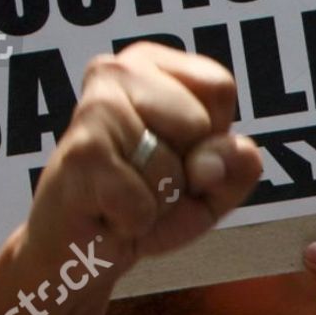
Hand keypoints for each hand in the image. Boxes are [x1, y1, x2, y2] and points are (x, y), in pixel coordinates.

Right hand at [23, 43, 261, 272]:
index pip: (219, 87)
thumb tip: (230, 152)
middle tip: (147, 178)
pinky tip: (108, 211)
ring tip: (127, 193)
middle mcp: (117, 72)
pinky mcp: (81, 152)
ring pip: (172, 166)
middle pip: (200, 123)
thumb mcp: (211, 190)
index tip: (177, 149)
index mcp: (151, 65)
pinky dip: (136, 221)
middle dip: (185, 169)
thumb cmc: (144, 205)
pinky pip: (144, 203)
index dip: (212, 135)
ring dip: (159, 199)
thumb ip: (235, 170)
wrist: (80, 248)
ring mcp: (96, 108)